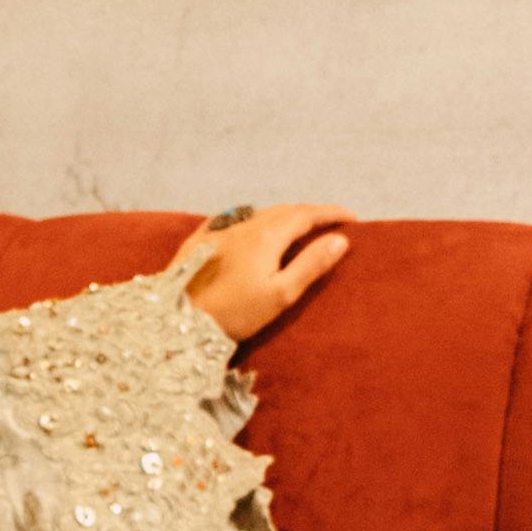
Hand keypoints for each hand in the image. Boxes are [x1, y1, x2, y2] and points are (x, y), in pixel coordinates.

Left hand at [176, 202, 350, 347]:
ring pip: (260, 214)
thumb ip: (311, 264)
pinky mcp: (201, 240)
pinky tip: (256, 228)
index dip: (331, 213)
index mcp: (267, 234)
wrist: (178, 319)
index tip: (353, 218)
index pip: (307, 214)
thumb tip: (340, 240)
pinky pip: (235, 220)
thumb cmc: (235, 313)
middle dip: (310, 213)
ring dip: (284, 216)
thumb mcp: (281, 294)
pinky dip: (256, 221)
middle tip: (330, 223)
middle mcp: (244, 224)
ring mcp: (220, 229)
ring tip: (300, 228)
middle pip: (284, 210)